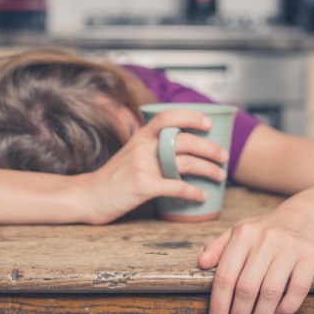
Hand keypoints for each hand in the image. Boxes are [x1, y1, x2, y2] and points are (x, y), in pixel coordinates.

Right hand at [82, 109, 228, 224]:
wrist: (89, 195)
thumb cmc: (113, 177)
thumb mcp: (130, 152)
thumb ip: (152, 146)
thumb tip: (181, 145)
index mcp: (140, 136)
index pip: (168, 117)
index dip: (191, 117)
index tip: (209, 124)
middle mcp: (143, 147)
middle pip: (185, 141)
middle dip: (211, 148)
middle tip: (224, 157)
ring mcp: (143, 167)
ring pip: (186, 163)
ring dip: (209, 170)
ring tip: (220, 176)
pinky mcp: (143, 187)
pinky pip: (177, 187)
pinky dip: (194, 192)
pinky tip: (202, 196)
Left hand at [197, 204, 313, 313]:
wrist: (304, 215)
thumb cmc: (265, 229)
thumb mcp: (239, 231)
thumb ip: (218, 247)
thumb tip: (201, 263)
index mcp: (243, 234)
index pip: (225, 275)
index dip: (219, 304)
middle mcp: (265, 239)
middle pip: (246, 287)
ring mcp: (289, 247)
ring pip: (270, 292)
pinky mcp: (310, 256)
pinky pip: (298, 290)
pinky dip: (285, 309)